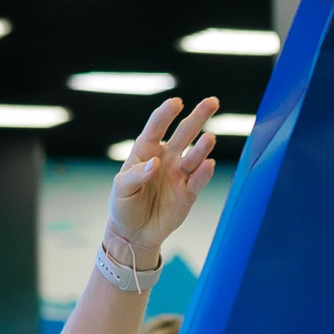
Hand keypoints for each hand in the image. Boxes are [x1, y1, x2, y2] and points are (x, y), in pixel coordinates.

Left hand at [107, 96, 220, 257]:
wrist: (134, 232)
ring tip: (209, 138)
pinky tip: (208, 164)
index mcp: (146, 151)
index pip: (156, 128)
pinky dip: (204, 173)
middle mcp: (166, 158)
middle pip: (184, 133)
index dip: (166, 114)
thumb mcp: (121, 188)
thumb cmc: (123, 205)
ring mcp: (179, 175)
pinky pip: (198, 180)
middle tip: (213, 102)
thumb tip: (155, 163)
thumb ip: (135, 175)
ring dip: (202, 147)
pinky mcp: (188, 193)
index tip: (176, 103)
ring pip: (194, 156)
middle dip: (198, 117)